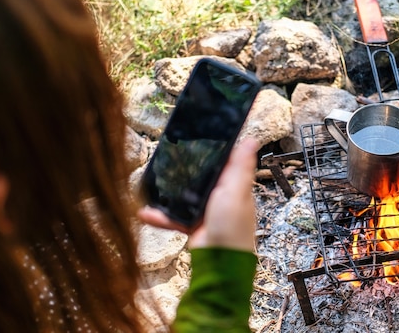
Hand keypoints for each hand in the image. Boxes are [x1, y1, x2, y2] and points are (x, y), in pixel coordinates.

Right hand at [138, 138, 258, 251]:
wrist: (218, 262)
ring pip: (184, 196)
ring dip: (168, 195)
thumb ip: (240, 167)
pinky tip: (146, 212)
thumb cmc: (232, 227)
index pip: (224, 161)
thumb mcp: (236, 191)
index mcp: (235, 185)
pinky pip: (174, 216)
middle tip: (166, 159)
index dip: (212, 150)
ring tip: (151, 187)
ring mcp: (206, 210)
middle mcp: (221, 195)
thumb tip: (252, 139)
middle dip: (184, 170)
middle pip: (201, 176)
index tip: (196, 136)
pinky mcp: (193, 224)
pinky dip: (161, 216)